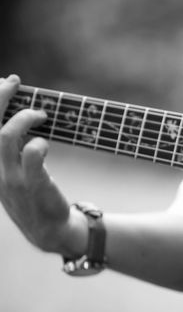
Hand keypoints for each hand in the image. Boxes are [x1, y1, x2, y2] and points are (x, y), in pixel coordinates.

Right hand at [0, 75, 85, 254]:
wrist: (49, 230)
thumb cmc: (34, 194)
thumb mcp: (15, 169)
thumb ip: (13, 145)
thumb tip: (18, 112)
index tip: (3, 81)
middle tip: (14, 82)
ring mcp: (10, 178)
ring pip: (5, 137)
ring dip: (24, 118)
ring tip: (41, 114)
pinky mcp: (31, 185)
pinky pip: (31, 156)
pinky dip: (39, 143)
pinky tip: (45, 141)